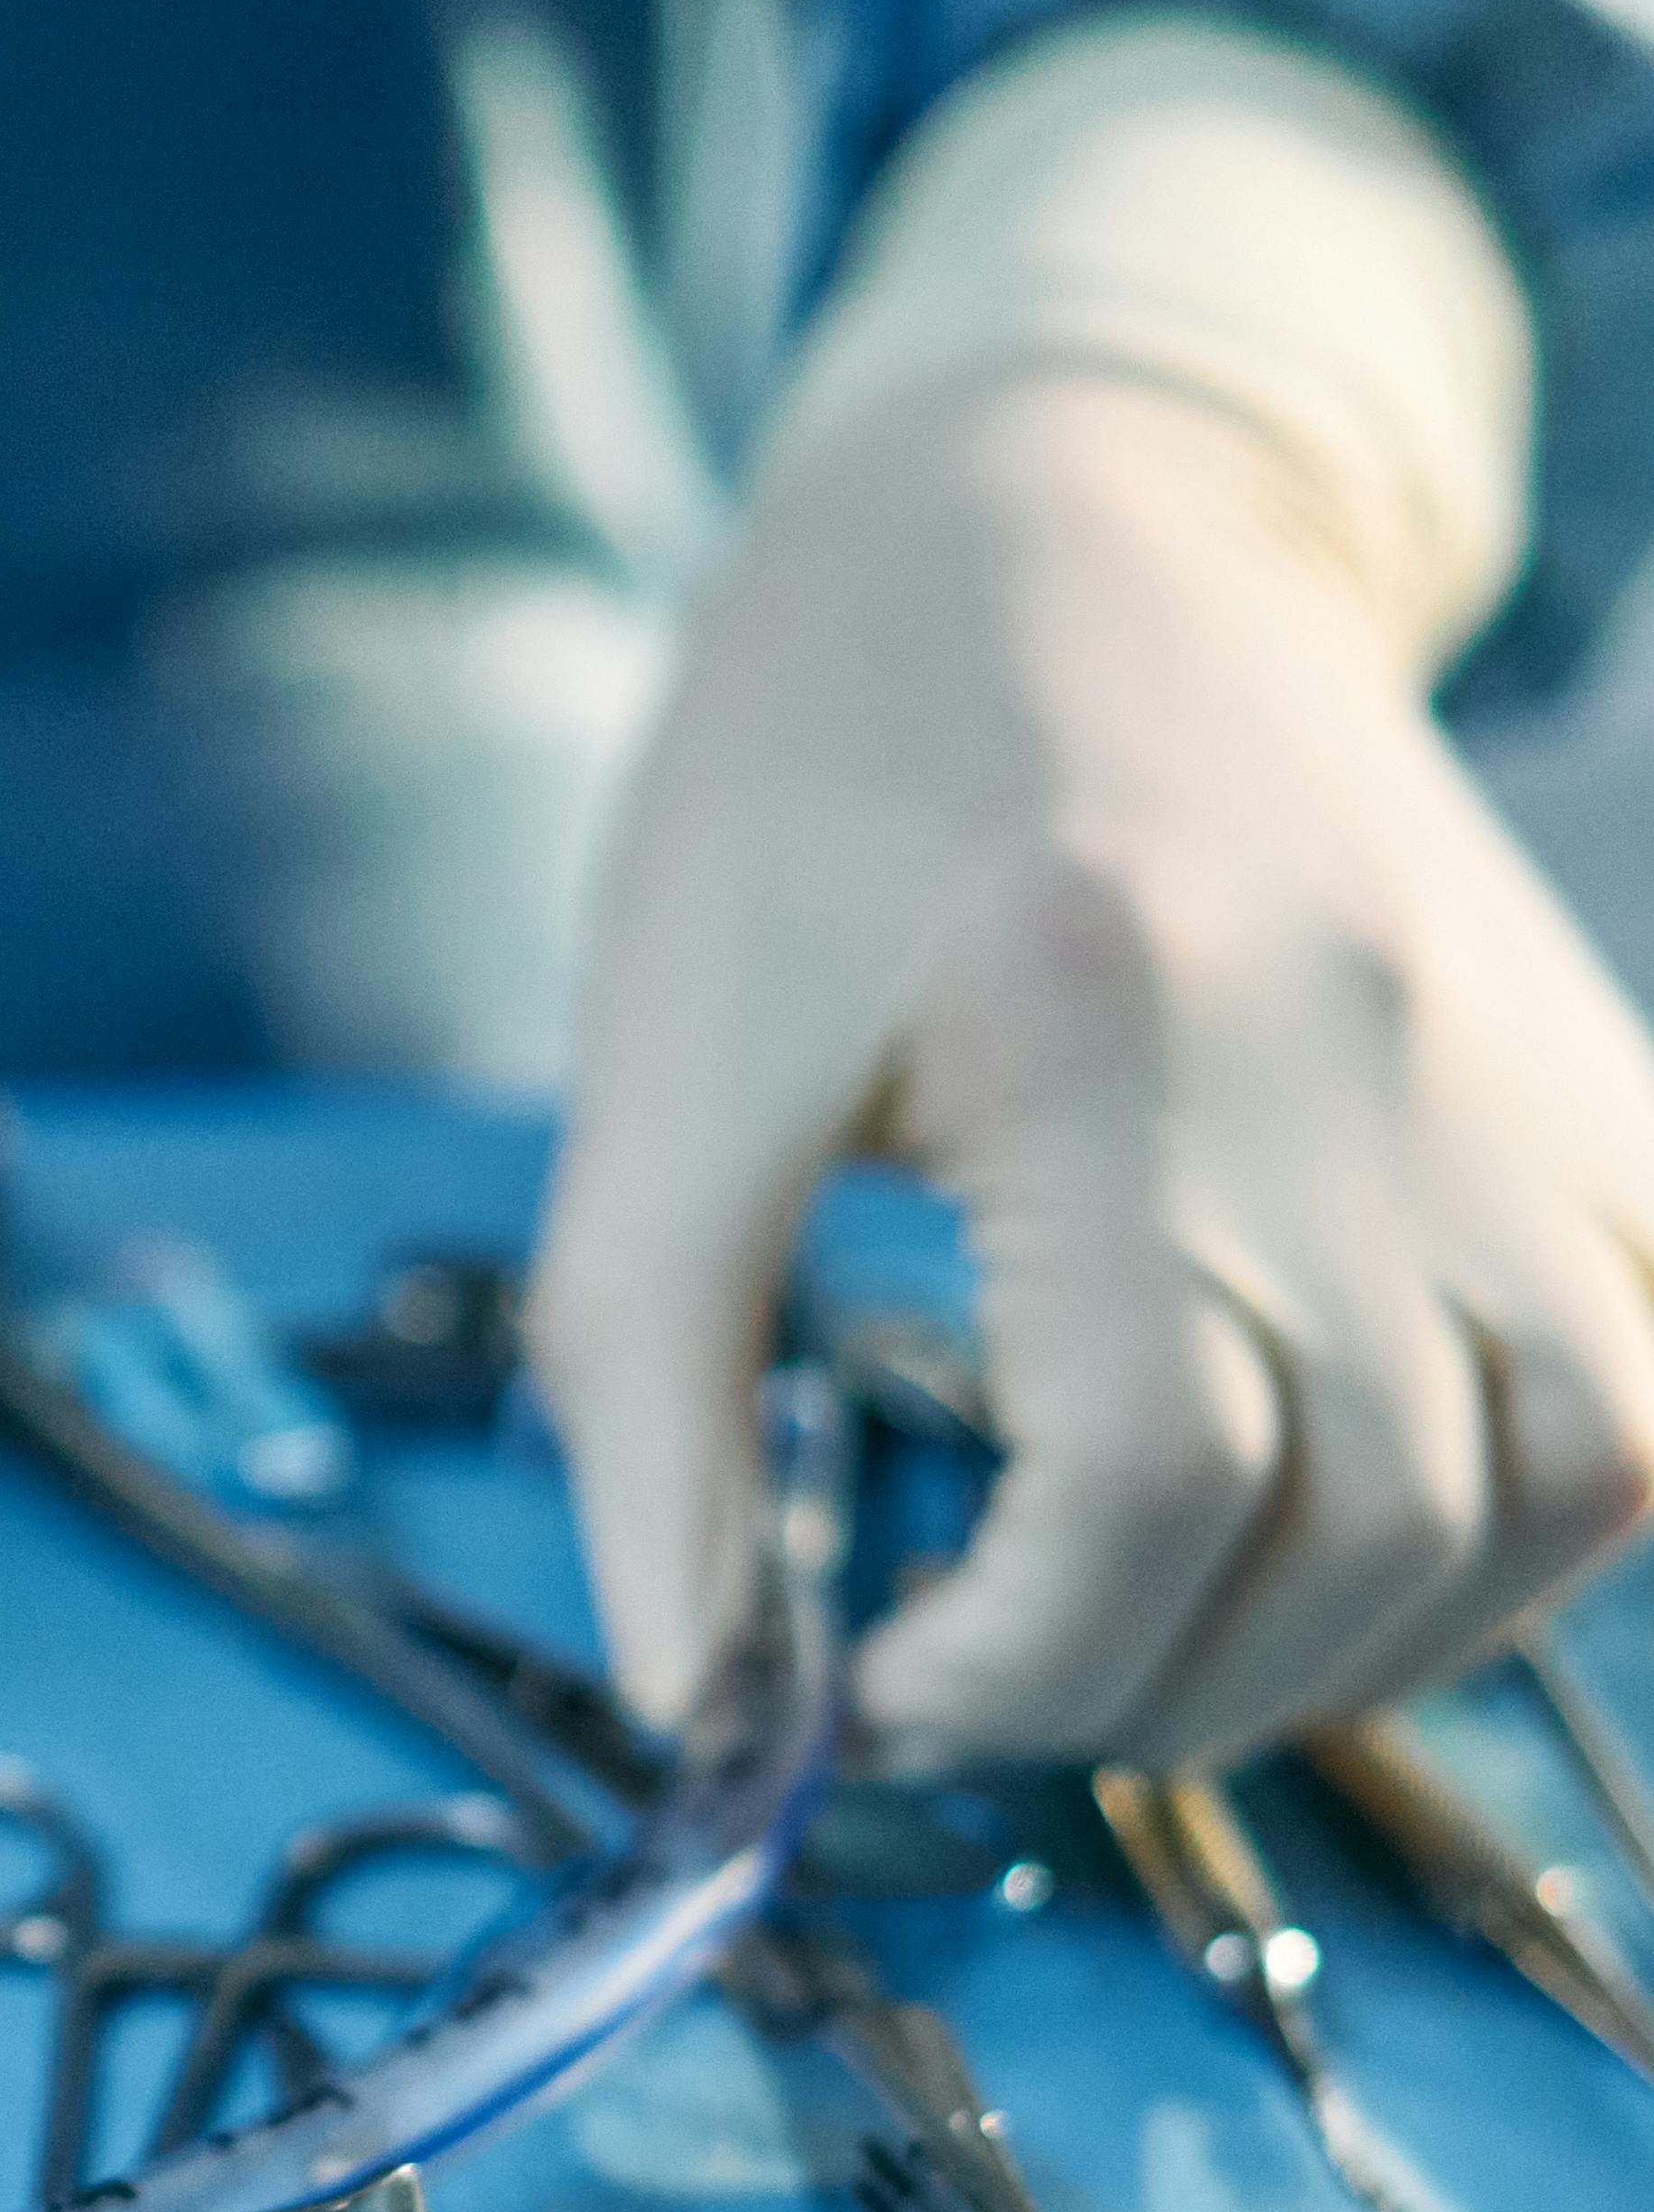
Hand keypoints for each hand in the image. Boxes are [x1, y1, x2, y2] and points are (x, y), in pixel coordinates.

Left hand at [526, 365, 1653, 1770]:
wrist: (1057, 491)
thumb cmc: (821, 777)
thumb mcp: (660, 1079)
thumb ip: (654, 1419)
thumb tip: (701, 1720)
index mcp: (1107, 1023)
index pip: (1151, 1483)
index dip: (1015, 1662)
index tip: (877, 1684)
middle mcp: (1372, 1053)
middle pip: (1361, 1530)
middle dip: (1152, 1689)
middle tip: (986, 1674)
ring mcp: (1528, 1073)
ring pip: (1557, 1498)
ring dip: (1353, 1654)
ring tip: (1154, 1635)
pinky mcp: (1605, 1085)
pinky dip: (1524, 1535)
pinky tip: (1338, 1542)